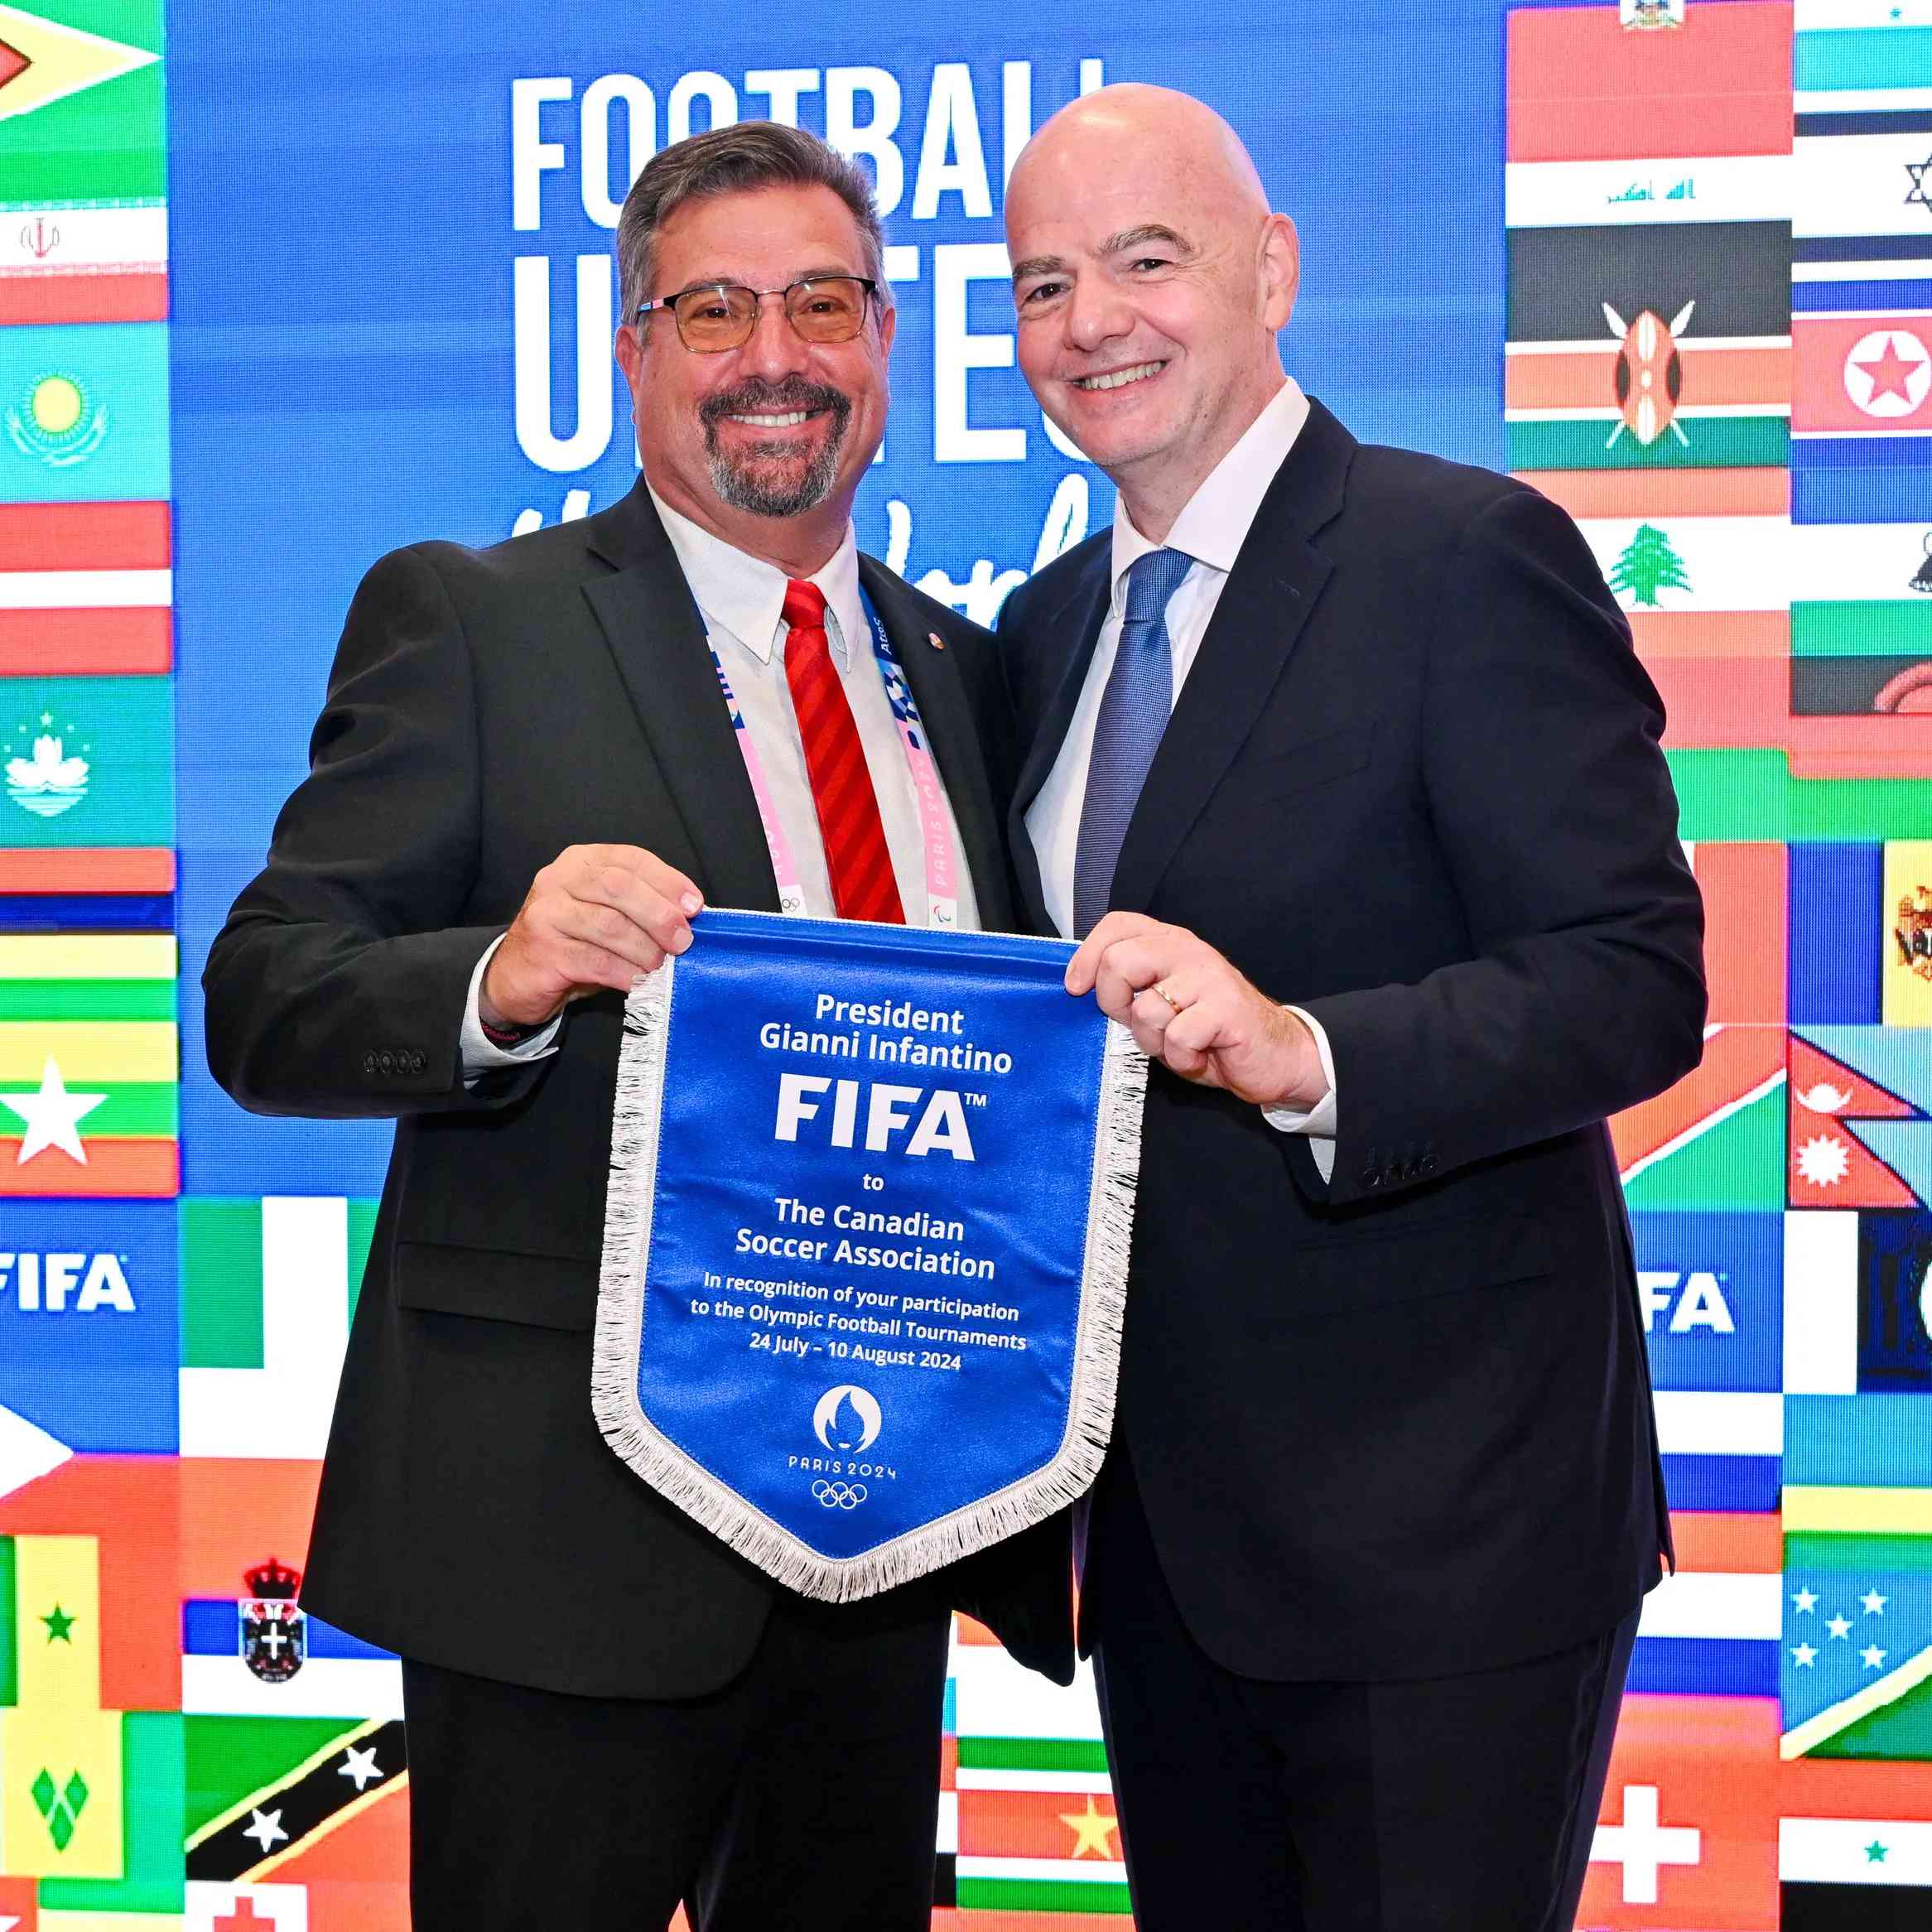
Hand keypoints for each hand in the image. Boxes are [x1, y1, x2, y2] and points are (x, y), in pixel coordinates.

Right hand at [481, 844, 702, 1028]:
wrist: (515, 977)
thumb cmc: (572, 943)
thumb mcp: (606, 915)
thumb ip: (640, 908)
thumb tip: (691, 918)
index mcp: (581, 861)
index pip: (631, 860)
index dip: (668, 881)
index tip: (695, 906)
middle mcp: (559, 879)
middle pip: (619, 886)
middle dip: (659, 914)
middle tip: (683, 941)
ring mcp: (546, 913)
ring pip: (608, 924)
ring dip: (644, 948)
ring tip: (662, 965)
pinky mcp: (542, 950)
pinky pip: (595, 960)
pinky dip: (625, 972)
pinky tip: (639, 981)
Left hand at [1065, 912, 1326, 1108]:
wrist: (1271, 1055)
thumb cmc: (1208, 1032)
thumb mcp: (1160, 1004)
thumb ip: (1130, 989)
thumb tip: (1080, 986)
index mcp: (1169, 942)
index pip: (1117, 925)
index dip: (1087, 956)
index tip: (1076, 988)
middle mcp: (1188, 951)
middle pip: (1119, 961)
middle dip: (1113, 1002)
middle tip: (1133, 1023)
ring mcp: (1209, 977)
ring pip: (1146, 1010)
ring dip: (1155, 1042)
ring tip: (1179, 1044)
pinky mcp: (1226, 1008)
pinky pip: (1177, 1037)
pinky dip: (1182, 1059)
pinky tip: (1200, 1056)